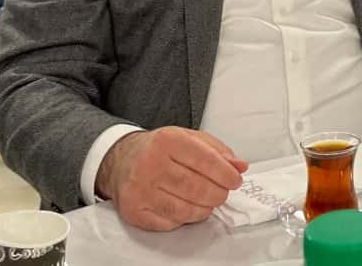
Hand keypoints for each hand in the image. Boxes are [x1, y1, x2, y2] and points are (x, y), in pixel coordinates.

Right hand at [95, 126, 247, 231]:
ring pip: (185, 209)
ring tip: (208, 200)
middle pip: (197, 188)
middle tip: (223, 192)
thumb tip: (240, 166)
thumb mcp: (189, 138)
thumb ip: (218, 151)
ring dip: (205, 208)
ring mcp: (140, 189)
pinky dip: (186, 218)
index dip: (226, 174)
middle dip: (219, 193)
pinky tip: (187, 207)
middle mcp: (150, 164)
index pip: (206, 160)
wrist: (122, 160)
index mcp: (167, 141)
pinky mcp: (134, 211)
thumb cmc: (159, 149)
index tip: (235, 180)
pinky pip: (170, 222)